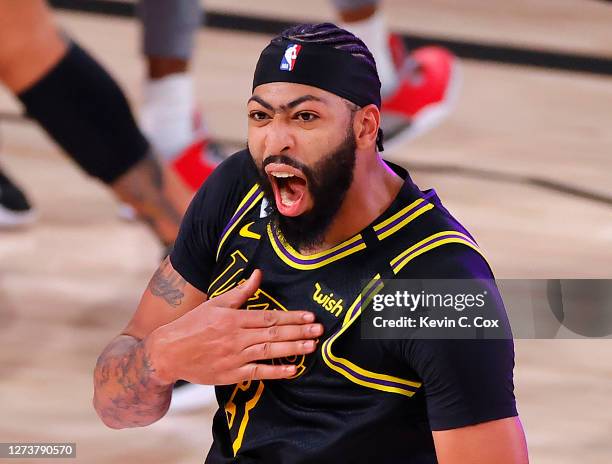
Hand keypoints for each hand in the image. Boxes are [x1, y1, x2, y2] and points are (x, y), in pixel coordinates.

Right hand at [145, 269, 322, 384]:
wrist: (168, 352)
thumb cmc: (193, 324)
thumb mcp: (216, 303)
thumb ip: (240, 292)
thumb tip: (258, 274)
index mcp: (233, 318)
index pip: (269, 316)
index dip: (291, 316)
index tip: (309, 316)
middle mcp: (236, 337)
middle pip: (273, 333)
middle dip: (299, 332)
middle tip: (319, 330)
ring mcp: (234, 357)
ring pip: (269, 351)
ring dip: (293, 349)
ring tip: (312, 346)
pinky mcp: (231, 374)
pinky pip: (258, 373)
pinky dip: (276, 372)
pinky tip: (293, 369)